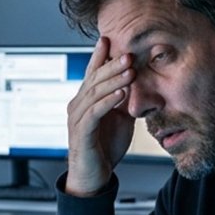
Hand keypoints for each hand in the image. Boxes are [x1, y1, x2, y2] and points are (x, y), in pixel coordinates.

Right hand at [64, 36, 135, 196]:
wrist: (94, 176)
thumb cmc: (105, 147)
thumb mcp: (120, 118)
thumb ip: (124, 100)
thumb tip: (137, 81)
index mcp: (86, 100)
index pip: (92, 73)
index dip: (100, 56)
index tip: (109, 38)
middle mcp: (78, 105)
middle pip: (94, 79)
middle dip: (112, 65)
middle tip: (128, 54)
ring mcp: (77, 119)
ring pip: (94, 93)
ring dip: (113, 81)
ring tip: (129, 71)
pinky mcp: (81, 133)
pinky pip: (94, 113)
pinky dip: (107, 102)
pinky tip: (120, 94)